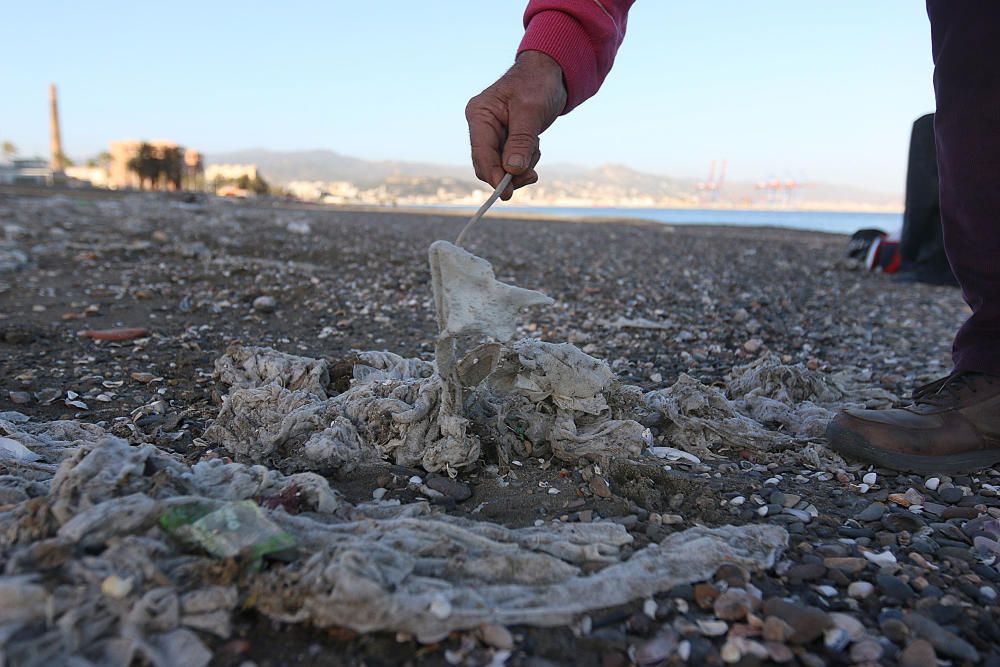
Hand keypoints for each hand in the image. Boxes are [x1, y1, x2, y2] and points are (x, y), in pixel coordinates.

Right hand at [466, 50, 566, 199]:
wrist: (551, 73)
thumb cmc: (538, 84)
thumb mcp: (531, 111)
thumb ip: (521, 141)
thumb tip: (512, 171)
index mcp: (480, 115)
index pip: (482, 153)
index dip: (493, 175)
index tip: (505, 193)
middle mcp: (482, 127)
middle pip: (489, 164)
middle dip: (510, 174)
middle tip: (533, 176)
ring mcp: (494, 135)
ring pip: (502, 166)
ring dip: (522, 166)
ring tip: (537, 146)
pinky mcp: (506, 140)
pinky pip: (513, 161)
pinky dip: (526, 160)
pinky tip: (535, 145)